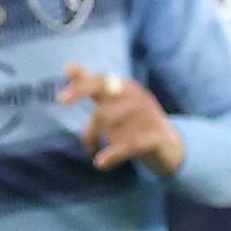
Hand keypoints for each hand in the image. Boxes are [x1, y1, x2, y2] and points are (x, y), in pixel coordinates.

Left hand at [60, 64, 184, 174]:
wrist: (169, 142)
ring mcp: (150, 117)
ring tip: (96, 152)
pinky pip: (131, 145)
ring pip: (117, 129)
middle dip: (92, 131)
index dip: (81, 89)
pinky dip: (113, 155)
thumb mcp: (113, 100)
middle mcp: (139, 98)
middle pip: (105, 111)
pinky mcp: (157, 137)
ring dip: (103, 142)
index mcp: (126, 87)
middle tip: (88, 144)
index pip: (101, 82)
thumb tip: (69, 66)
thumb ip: (91, 85)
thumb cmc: (135, 119)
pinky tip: (100, 164)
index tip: (61, 100)